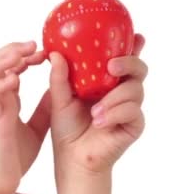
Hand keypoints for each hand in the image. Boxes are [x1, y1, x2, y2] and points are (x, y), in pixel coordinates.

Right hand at [0, 41, 50, 193]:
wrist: (4, 179)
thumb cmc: (16, 155)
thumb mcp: (37, 126)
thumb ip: (44, 108)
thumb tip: (59, 90)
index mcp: (5, 98)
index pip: (8, 67)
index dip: (23, 55)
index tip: (42, 51)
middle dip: (11, 51)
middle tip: (32, 44)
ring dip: (1, 63)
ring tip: (20, 55)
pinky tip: (13, 78)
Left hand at [49, 34, 147, 179]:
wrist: (71, 158)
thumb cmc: (67, 127)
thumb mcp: (59, 99)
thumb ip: (59, 77)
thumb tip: (54, 53)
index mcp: (105, 81)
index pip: (122, 59)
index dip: (132, 46)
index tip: (135, 36)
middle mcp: (121, 91)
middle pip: (138, 69)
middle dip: (129, 63)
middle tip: (112, 67)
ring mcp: (130, 108)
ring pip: (136, 90)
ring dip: (114, 98)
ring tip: (94, 112)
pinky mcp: (134, 125)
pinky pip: (133, 112)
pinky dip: (115, 114)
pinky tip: (99, 122)